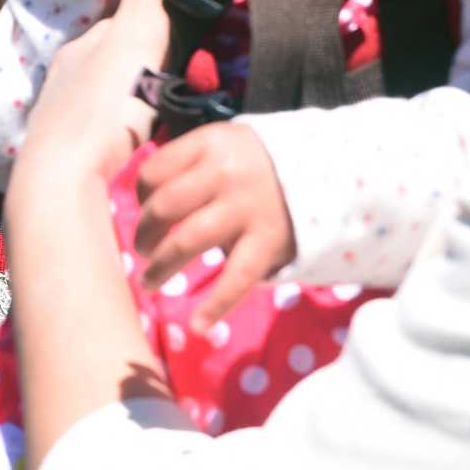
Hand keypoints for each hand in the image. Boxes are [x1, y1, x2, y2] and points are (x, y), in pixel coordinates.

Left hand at [12, 0, 171, 194]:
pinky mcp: (77, 157)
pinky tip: (143, 144)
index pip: (124, 20)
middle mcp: (70, 77)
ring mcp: (68, 118)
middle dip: (144, 63)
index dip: (153, 19)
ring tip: (170, 111)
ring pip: (111, 98)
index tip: (184, 26)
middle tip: (185, 75)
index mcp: (84, 47)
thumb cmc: (103, 106)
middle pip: (116, 60)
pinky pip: (109, 133)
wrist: (64, 181)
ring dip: (135, 99)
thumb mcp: (135, 34)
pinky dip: (126, 130)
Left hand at [134, 121, 293, 329]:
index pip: (154, 171)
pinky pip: (236, 277)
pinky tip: (197, 325)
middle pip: (165, 206)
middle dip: (145, 233)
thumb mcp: (224, 145)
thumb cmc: (258, 163)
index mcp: (210, 144)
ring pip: (188, 240)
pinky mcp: (268, 241)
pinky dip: (215, 305)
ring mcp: (247, 208)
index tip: (145, 209)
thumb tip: (145, 201)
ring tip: (149, 282)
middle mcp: (225, 173)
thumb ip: (189, 163)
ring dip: (162, 266)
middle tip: (142, 250)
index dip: (141, 195)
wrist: (327, 171)